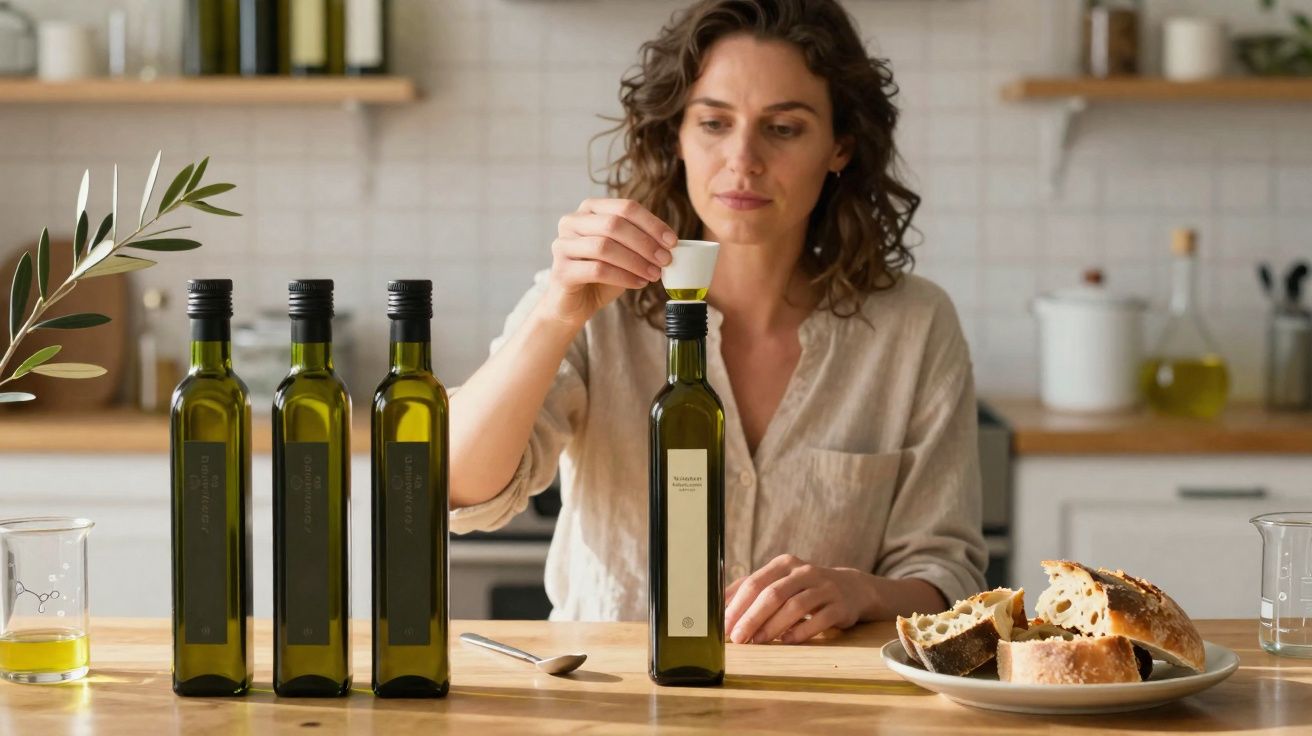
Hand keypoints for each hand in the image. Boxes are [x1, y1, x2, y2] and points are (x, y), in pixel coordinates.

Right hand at [537, 198, 677, 327]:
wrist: (574, 303)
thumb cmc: (602, 275)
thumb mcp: (624, 252)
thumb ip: (641, 241)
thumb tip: (671, 243)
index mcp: (590, 209)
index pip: (625, 207)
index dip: (652, 224)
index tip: (672, 242)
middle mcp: (572, 221)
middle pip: (614, 224)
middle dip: (645, 243)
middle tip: (665, 260)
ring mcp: (562, 245)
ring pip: (604, 247)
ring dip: (636, 261)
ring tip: (654, 274)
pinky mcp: (561, 270)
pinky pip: (597, 270)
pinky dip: (623, 277)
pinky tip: (639, 283)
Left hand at [724, 554, 865, 644]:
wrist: (851, 589)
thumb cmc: (804, 588)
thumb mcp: (779, 581)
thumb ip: (750, 589)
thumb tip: (717, 605)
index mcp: (784, 564)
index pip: (755, 583)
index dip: (737, 606)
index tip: (725, 626)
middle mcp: (804, 572)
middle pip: (772, 594)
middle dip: (751, 618)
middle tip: (738, 638)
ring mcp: (824, 588)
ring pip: (794, 607)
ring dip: (772, 627)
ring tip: (758, 642)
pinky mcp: (840, 606)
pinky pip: (819, 620)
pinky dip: (800, 632)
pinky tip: (787, 641)